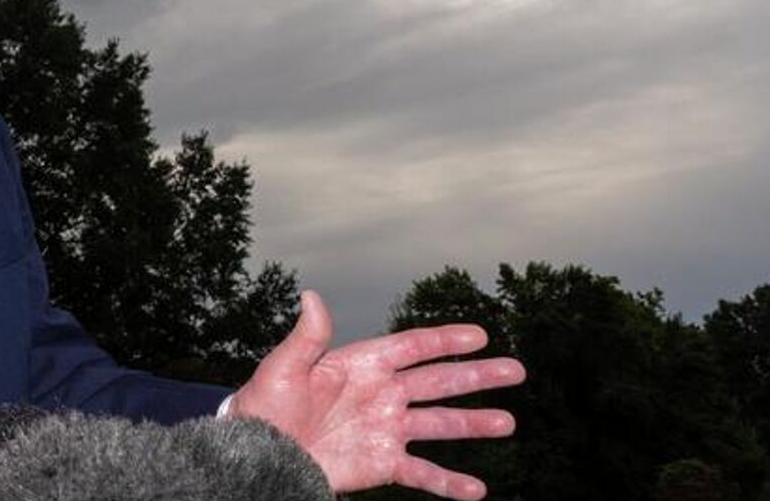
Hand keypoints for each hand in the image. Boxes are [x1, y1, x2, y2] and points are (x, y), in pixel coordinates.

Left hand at [229, 290, 523, 498]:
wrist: (260, 453)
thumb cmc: (264, 407)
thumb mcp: (283, 368)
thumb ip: (306, 338)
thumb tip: (310, 295)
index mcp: (361, 364)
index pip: (411, 348)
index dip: (445, 340)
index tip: (480, 335)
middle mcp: (382, 394)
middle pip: (438, 382)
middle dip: (476, 376)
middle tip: (516, 370)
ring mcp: (386, 429)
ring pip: (439, 424)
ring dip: (474, 423)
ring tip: (509, 422)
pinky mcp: (382, 463)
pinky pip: (423, 474)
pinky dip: (449, 483)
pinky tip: (477, 489)